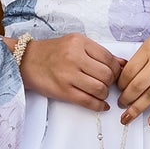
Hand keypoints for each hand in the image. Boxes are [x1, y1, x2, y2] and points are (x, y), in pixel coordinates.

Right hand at [3, 31, 122, 112]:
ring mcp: (68, 75)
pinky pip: (88, 101)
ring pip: (100, 89)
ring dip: (105, 94)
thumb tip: (123, 64)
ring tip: (100, 92)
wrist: (26, 61)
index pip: (109, 58)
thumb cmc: (52, 52)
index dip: (116, 69)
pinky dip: (99, 105)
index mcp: (79, 42)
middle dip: (111, 82)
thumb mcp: (75, 44)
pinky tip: (102, 105)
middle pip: (107, 74)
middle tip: (107, 83)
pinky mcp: (63, 91)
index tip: (114, 74)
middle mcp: (74, 57)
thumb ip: (98, 52)